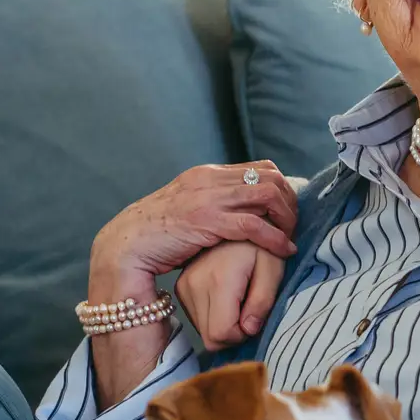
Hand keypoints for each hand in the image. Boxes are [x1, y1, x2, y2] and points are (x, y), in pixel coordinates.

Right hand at [88, 162, 296, 300]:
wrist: (126, 244)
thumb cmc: (157, 235)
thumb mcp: (189, 209)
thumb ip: (213, 204)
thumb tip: (240, 212)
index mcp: (207, 174)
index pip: (262, 168)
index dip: (284, 190)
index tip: (288, 213)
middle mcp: (210, 179)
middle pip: (272, 178)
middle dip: (291, 203)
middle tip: (293, 227)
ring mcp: (208, 197)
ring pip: (268, 196)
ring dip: (287, 219)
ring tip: (289, 239)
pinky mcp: (207, 220)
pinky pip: (254, 225)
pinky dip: (275, 238)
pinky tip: (283, 251)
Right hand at [178, 241, 287, 349]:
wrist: (240, 220)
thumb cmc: (263, 246)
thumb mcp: (274, 269)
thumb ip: (263, 301)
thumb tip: (248, 330)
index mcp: (219, 280)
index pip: (220, 334)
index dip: (241, 335)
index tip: (254, 318)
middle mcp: (195, 284)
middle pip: (210, 338)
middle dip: (233, 332)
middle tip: (249, 309)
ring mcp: (184, 285)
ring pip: (203, 330)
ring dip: (223, 324)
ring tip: (239, 298)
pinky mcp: (181, 286)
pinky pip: (197, 318)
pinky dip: (213, 315)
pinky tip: (226, 296)